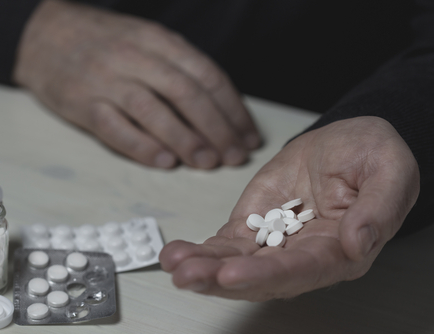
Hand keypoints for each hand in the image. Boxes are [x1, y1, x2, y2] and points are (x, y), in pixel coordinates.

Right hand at [13, 0, 260, 168]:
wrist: (45, 34)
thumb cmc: (105, 43)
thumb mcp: (146, 41)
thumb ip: (178, 68)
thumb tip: (217, 111)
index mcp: (158, 41)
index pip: (207, 76)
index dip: (233, 110)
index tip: (248, 137)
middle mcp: (135, 57)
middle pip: (187, 94)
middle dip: (217, 129)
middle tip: (233, 157)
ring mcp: (107, 80)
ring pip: (154, 111)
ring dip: (185, 140)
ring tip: (207, 163)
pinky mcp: (83, 104)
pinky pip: (116, 128)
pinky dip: (142, 147)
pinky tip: (165, 162)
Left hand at [159, 116, 419, 300]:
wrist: (347, 142)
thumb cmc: (371, 156)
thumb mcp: (389, 170)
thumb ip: (379, 208)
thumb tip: (358, 242)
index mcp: (340, 249)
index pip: (304, 269)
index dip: (268, 274)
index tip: (233, 274)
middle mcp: (304, 255)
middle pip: (261, 276)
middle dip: (222, 279)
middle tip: (188, 275)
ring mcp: (275, 242)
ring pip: (237, 263)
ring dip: (204, 268)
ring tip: (173, 264)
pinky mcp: (254, 226)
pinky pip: (226, 244)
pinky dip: (202, 250)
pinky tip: (177, 254)